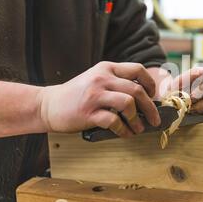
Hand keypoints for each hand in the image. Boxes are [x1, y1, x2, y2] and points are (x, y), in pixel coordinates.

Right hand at [38, 62, 160, 136]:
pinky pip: (114, 121)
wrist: (47, 105)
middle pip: (137, 90)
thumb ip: (117, 83)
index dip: (150, 83)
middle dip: (151, 107)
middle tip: (155, 120)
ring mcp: (94, 95)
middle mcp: (101, 79)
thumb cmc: (77, 95)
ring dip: (138, 120)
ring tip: (139, 128)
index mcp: (106, 68)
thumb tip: (145, 99)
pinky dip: (124, 130)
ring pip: (128, 103)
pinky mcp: (88, 112)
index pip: (137, 69)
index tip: (153, 96)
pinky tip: (125, 133)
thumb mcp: (96, 79)